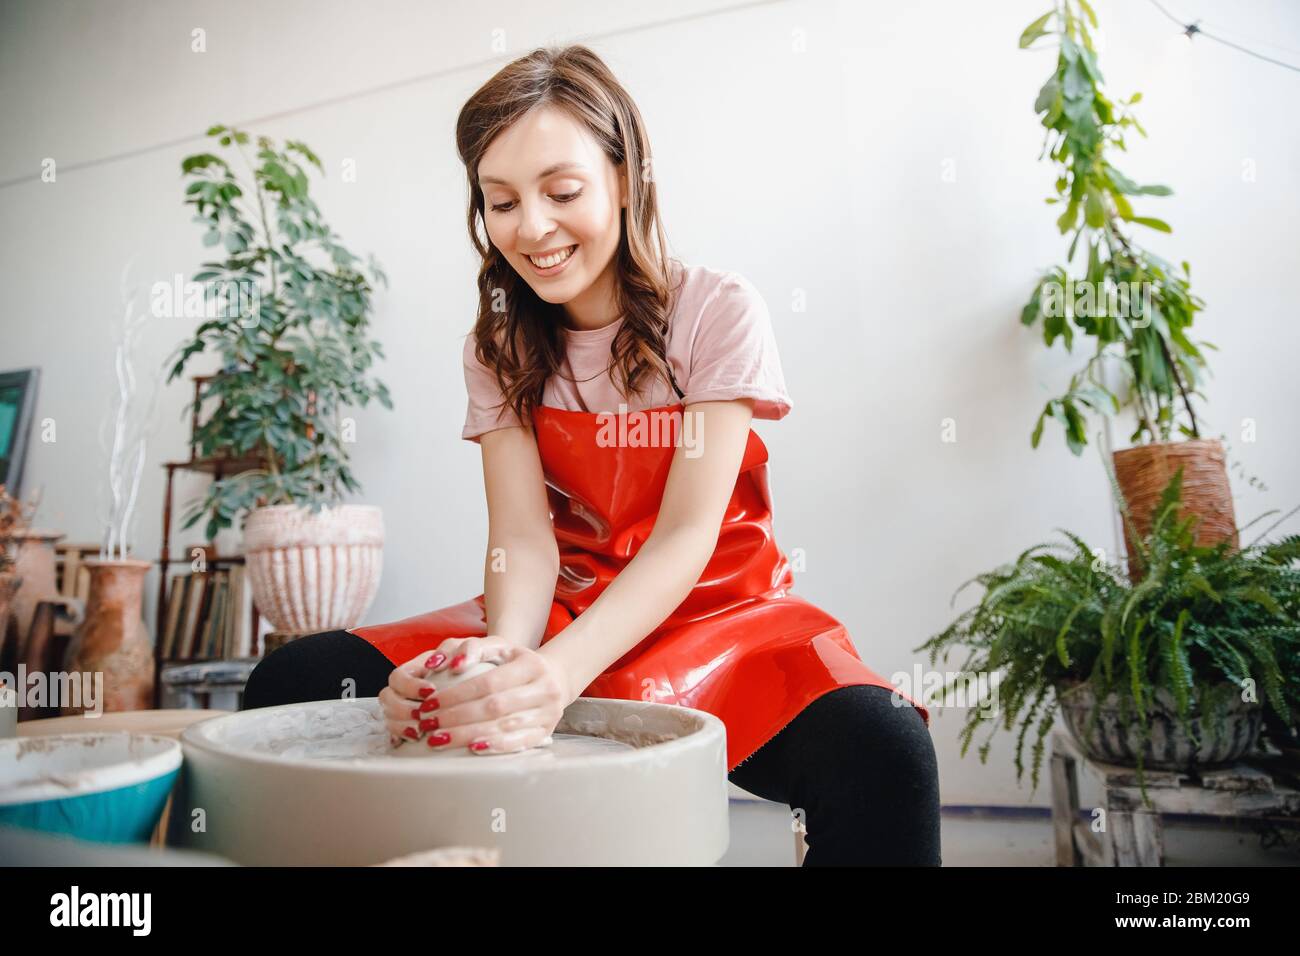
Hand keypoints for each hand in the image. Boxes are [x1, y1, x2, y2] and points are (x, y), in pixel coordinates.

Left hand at [379, 635, 574, 753]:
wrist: (556, 678)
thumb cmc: (518, 662)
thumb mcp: (501, 646)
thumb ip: (474, 647)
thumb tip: (452, 665)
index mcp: (531, 665)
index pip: (488, 682)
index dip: (457, 694)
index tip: (430, 703)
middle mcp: (544, 689)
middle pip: (494, 707)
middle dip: (456, 717)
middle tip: (428, 724)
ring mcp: (548, 713)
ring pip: (503, 727)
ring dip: (467, 735)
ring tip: (438, 739)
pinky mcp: (546, 732)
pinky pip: (519, 743)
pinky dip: (495, 747)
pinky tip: (472, 749)